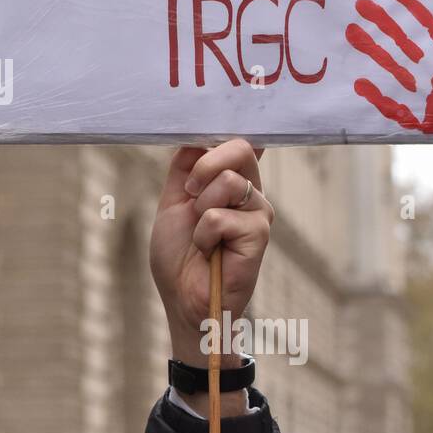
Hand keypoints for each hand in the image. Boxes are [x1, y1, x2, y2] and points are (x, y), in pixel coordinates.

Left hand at [149, 140, 272, 415]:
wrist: (182, 299)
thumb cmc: (179, 256)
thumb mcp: (173, 202)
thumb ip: (184, 167)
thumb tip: (195, 135)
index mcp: (231, 182)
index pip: (238, 142)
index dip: (222, 134)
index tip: (204, 139)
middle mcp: (251, 193)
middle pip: (239, 147)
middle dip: (205, 165)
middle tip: (190, 192)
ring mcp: (258, 213)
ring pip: (228, 181)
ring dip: (200, 208)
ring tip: (201, 234)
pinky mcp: (259, 235)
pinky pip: (220, 215)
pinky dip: (204, 234)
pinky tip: (209, 252)